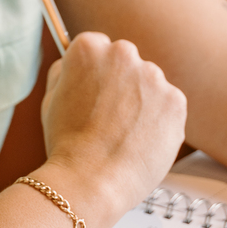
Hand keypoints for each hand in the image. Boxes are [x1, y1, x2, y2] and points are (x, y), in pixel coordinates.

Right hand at [38, 32, 186, 224]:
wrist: (93, 180)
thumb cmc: (67, 144)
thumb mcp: (50, 99)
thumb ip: (65, 73)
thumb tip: (73, 65)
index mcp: (88, 48)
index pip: (97, 46)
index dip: (93, 73)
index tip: (92, 92)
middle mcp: (123, 53)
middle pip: (125, 61)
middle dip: (120, 83)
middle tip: (108, 117)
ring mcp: (153, 76)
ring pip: (149, 84)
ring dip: (141, 102)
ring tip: (124, 135)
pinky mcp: (176, 100)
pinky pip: (167, 106)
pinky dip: (159, 122)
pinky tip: (140, 141)